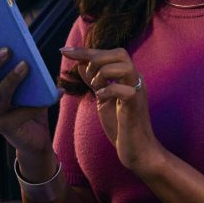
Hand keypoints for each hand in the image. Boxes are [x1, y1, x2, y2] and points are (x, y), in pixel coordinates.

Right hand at [0, 40, 51, 155]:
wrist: (36, 135)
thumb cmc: (30, 102)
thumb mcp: (26, 81)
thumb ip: (22, 65)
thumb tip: (27, 48)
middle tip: (8, 50)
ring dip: (12, 79)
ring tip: (26, 66)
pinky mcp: (4, 127)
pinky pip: (20, 112)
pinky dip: (37, 103)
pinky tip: (55, 93)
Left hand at [60, 46, 163, 174]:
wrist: (138, 151)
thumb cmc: (122, 127)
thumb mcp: (103, 99)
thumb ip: (94, 81)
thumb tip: (81, 64)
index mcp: (128, 77)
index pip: (108, 54)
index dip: (85, 51)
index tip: (65, 51)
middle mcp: (136, 80)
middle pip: (120, 53)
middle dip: (96, 57)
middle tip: (85, 73)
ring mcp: (138, 92)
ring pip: (125, 66)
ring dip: (103, 73)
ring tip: (96, 87)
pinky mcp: (136, 106)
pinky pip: (125, 90)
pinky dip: (108, 91)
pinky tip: (101, 98)